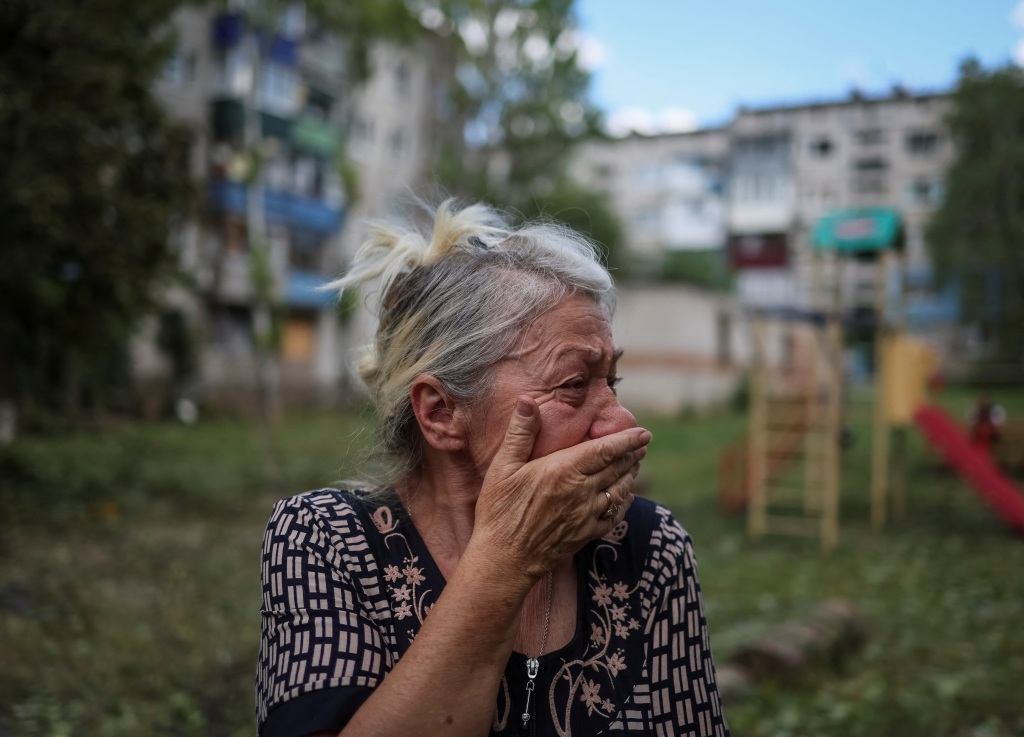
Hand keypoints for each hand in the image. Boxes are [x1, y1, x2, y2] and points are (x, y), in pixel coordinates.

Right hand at [470, 396, 650, 582]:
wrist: (504, 559)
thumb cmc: (499, 511)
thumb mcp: (502, 468)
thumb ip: (520, 433)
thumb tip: (527, 400)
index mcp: (564, 470)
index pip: (605, 450)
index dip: (627, 440)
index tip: (643, 433)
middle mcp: (582, 492)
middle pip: (617, 469)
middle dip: (632, 455)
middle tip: (642, 445)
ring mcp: (587, 515)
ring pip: (619, 490)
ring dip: (631, 476)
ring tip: (635, 465)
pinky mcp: (586, 534)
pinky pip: (614, 515)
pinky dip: (624, 502)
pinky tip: (624, 497)